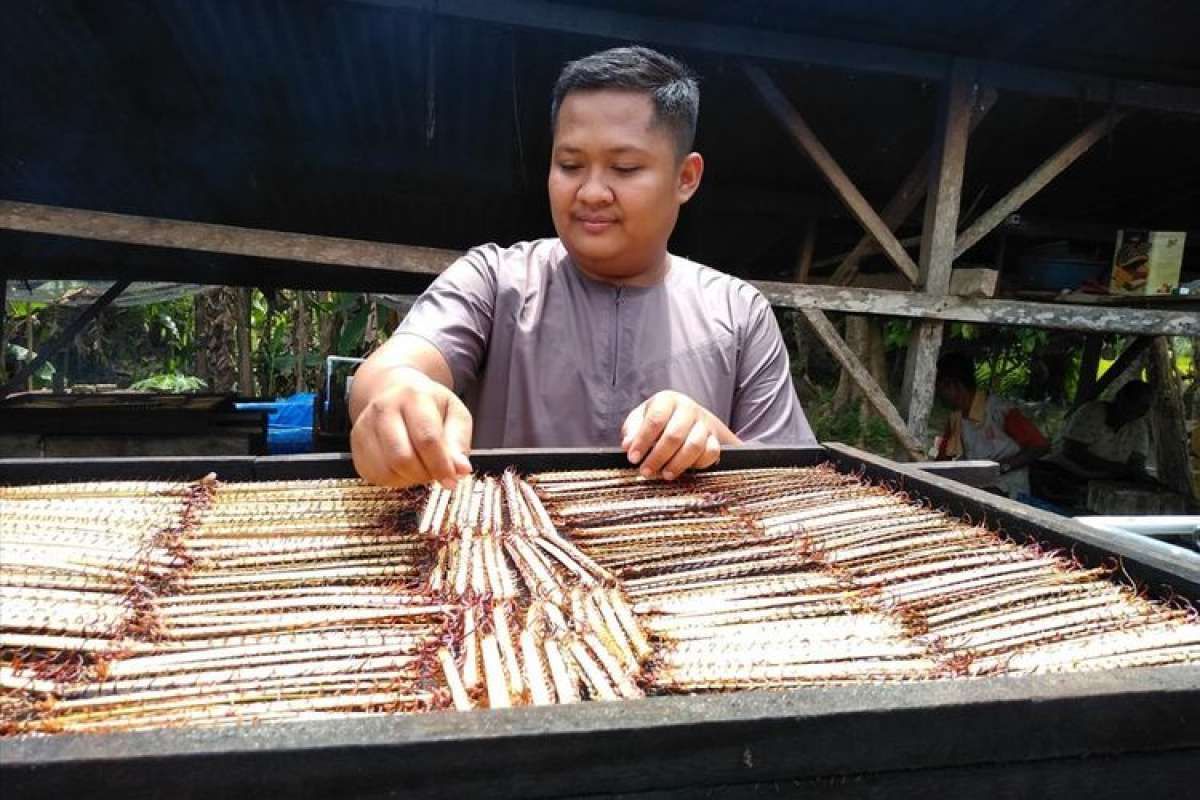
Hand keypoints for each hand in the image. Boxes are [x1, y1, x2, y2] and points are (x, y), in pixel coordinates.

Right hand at [350, 367, 472, 488]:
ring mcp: (365, 426)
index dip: (441, 464)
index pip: (427, 438)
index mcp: (413, 397)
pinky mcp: (355, 444)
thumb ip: (459, 442)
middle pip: (403, 458)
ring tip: (422, 467)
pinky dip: (395, 479)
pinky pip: (375, 475)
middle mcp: (384, 408)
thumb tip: (461, 470)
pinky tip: (405, 468)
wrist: (393, 389)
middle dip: (425, 474)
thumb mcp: (454, 414)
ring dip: (411, 478)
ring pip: (388, 470)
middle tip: (437, 473)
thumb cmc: (428, 404)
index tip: (452, 479)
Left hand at [621, 391, 723, 479]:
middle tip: (645, 471)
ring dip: (677, 464)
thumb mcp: (640, 419)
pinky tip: (685, 470)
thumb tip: (628, 444)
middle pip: (675, 435)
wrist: (688, 418)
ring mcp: (704, 423)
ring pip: (694, 445)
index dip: (643, 441)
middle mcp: (688, 408)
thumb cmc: (659, 419)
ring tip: (664, 474)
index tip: (633, 458)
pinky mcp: (714, 438)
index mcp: (667, 400)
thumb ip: (632, 431)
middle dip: (658, 457)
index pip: (655, 420)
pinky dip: (698, 464)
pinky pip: (711, 453)